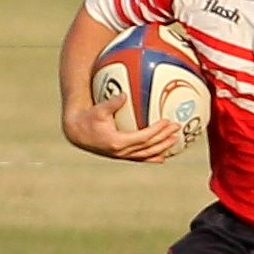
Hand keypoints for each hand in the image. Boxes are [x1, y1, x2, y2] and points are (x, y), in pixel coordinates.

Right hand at [62, 94, 182, 162]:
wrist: (76, 133)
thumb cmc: (87, 119)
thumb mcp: (98, 110)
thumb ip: (112, 103)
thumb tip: (124, 94)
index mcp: (117, 141)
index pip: (143, 137)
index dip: (157, 131)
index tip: (167, 121)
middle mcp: (121, 151)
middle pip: (148, 146)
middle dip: (164, 138)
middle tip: (177, 128)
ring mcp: (121, 155)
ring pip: (146, 154)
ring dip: (162, 148)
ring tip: (175, 140)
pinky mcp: (120, 156)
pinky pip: (139, 158)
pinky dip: (152, 157)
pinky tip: (162, 157)